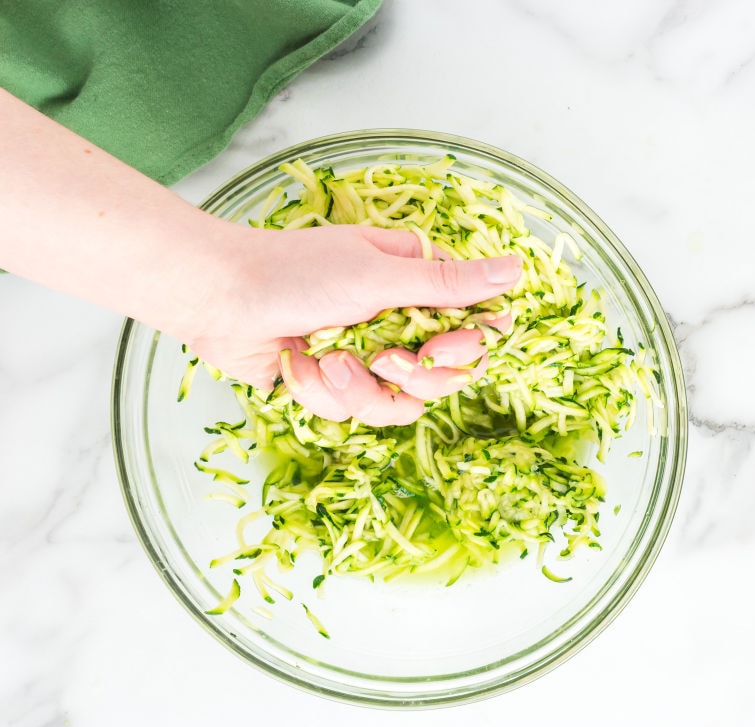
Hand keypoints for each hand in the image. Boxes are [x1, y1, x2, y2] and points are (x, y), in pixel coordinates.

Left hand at [179, 224, 520, 425]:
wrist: (219, 300)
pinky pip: (358, 410)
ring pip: (404, 402)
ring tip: (328, 360)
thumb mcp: (380, 275)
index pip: (477, 325)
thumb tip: (517, 269)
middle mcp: (402, 320)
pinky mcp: (339, 384)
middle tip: (385, 359)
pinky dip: (327, 393)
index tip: (444, 346)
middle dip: (414, 374)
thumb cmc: (294, 272)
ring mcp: (370, 355)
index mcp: (418, 282)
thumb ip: (450, 283)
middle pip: (448, 373)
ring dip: (361, 388)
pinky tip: (301, 365)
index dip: (469, 346)